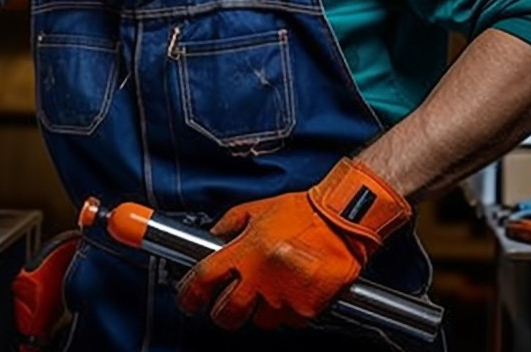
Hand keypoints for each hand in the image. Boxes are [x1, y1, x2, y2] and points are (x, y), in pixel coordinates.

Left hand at [176, 158, 411, 331]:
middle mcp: (261, 277)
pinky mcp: (305, 311)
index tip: (188, 299)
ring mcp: (283, 297)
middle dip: (222, 312)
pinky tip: (291, 288)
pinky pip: (286, 321)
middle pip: (226, 314)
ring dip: (259, 309)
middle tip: (226, 302)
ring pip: (258, 321)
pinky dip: (285, 310)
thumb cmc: (303, 212)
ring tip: (271, 286)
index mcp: (246, 250)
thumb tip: (212, 241)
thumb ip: (229, 225)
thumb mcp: (257, 209)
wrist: (342, 222)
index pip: (204, 279)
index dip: (190, 294)